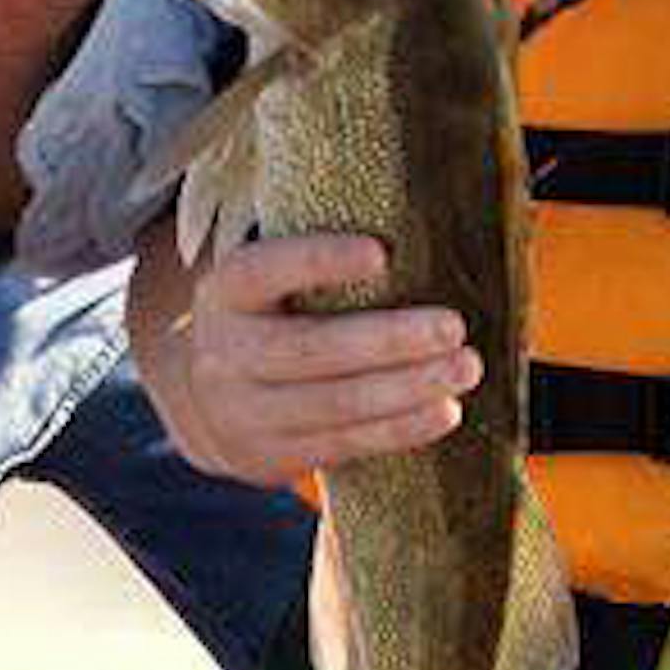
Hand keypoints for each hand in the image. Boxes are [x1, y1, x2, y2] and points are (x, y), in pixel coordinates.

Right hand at [135, 228, 481, 485]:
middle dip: (389, 340)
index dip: (319, 261)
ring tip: (466, 368)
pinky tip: (445, 411)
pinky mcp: (274, 457)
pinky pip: (346, 443)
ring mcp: (247, 413)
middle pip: (311, 349)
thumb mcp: (263, 281)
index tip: (382, 252)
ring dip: (408, 388)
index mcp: (226, 292)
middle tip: (454, 325)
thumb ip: (311, 257)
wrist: (203, 406)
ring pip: (336, 404)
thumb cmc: (264, 318)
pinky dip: (400, 428)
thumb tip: (409, 213)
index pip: (265, 270)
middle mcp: (227, 354)